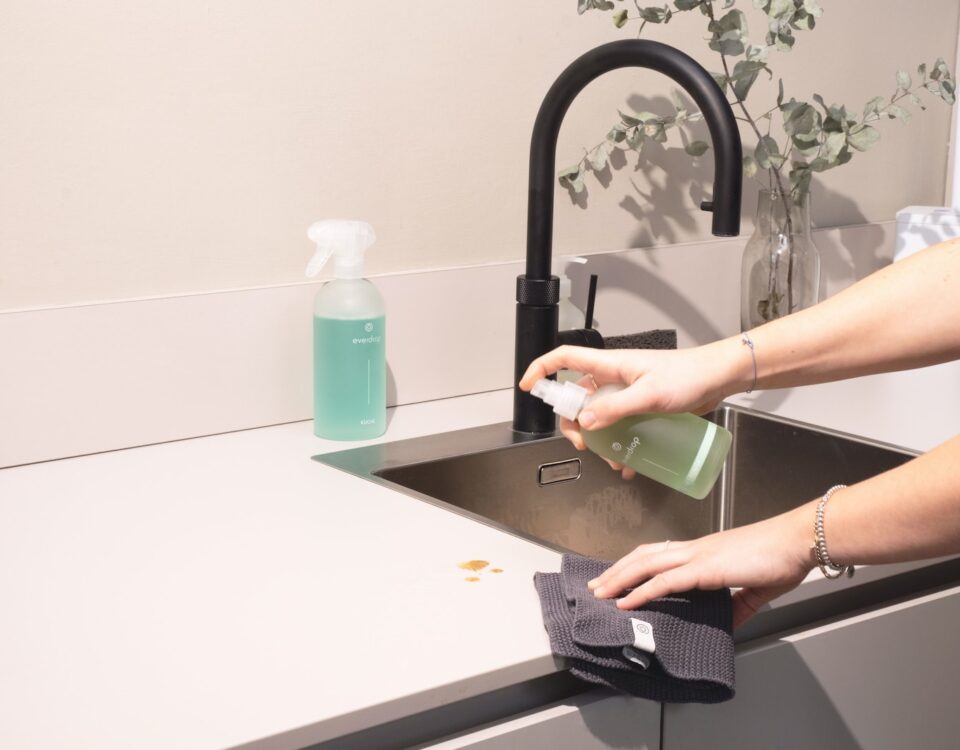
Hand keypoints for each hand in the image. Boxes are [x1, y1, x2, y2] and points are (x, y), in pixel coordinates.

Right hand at [519, 341, 745, 461]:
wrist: (718, 379)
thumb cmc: (689, 375)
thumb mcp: (649, 394)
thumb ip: (616, 408)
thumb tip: (586, 422)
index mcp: (610, 365)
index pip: (564, 359)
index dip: (542, 370)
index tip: (528, 387)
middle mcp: (614, 378)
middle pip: (577, 398)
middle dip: (574, 423)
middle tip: (583, 442)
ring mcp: (627, 393)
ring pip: (598, 417)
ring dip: (599, 440)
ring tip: (613, 458)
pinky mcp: (641, 407)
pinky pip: (620, 427)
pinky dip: (620, 445)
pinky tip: (630, 462)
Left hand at [586, 509, 814, 627]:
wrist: (798, 541)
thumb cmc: (782, 557)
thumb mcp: (755, 588)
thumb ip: (739, 605)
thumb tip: (728, 622)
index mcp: (704, 552)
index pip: (658, 554)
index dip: (634, 565)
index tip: (617, 577)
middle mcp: (694, 550)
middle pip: (643, 556)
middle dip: (616, 571)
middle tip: (595, 586)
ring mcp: (697, 556)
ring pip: (646, 565)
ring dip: (619, 579)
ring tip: (600, 593)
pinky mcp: (705, 568)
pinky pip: (665, 581)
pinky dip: (642, 591)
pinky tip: (627, 601)